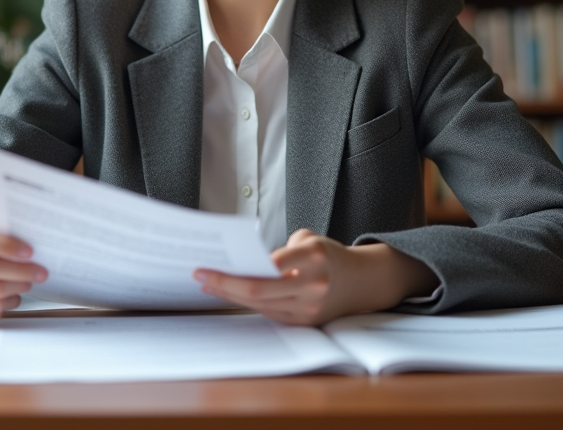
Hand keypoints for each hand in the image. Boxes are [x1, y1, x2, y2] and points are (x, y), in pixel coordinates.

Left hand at [194, 229, 438, 325]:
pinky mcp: (306, 322)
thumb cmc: (329, 255)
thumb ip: (279, 250)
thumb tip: (243, 261)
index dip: (235, 272)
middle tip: (200, 276)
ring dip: (231, 296)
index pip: (267, 268)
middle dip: (225, 285)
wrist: (362, 282)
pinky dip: (248, 304)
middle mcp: (313, 284)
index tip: (209, 266)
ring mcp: (311, 307)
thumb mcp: (310, 239)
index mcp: (314, 256)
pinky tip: (232, 295)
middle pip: (259, 291)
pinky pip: (270, 313)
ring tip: (210, 284)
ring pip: (261, 305)